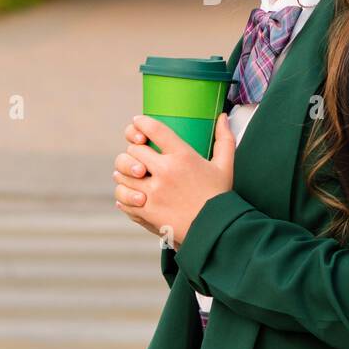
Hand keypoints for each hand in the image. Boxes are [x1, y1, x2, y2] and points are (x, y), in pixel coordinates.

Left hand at [112, 113, 235, 248]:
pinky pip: (123, 197)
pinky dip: (124, 194)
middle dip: (134, 150)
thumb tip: (223, 117)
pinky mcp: (146, 211)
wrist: (216, 231)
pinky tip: (130, 193)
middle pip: (134, 150)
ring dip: (125, 172)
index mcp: (182, 156)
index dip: (142, 122)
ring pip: (123, 173)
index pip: (154, 129)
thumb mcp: (225, 166)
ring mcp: (153, 192)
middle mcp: (165, 171)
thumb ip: (224, 139)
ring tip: (132, 173)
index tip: (138, 122)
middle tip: (138, 152)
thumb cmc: (220, 197)